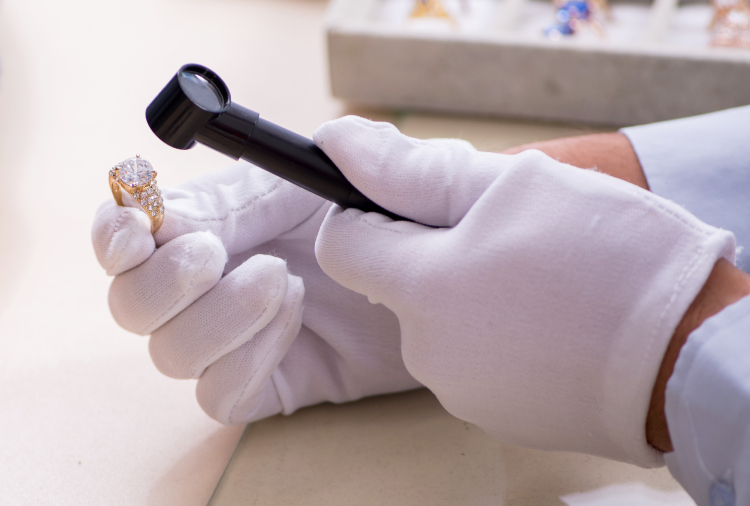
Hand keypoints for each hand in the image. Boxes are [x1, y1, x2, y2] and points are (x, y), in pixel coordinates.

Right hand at [92, 163, 419, 424]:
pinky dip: (247, 359)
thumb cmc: (382, 210)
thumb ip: (250, 183)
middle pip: (131, 305)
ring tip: (284, 280)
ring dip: (219, 316)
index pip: (126, 236)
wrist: (443, 268)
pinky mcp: (268, 382)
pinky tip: (297, 319)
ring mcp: (236, 339)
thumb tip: (172, 203)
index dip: (115, 234)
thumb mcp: (321, 179)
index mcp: (211, 225)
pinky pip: (219, 394)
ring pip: (169, 354)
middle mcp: (211, 286)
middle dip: (165, 281)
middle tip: (216, 255)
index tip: (137, 231)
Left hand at [313, 117, 734, 465]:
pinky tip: (548, 321)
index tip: (410, 204)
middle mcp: (427, 351)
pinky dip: (496, 336)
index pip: (341, 245)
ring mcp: (461, 390)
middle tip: (506, 235)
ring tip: (538, 279)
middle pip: (397, 285)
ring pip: (438, 322)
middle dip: (435, 252)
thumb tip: (338, 144)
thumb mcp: (514, 187)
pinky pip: (473, 360)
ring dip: (469, 293)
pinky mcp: (496, 416)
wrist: (690, 352)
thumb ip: (412, 171)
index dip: (365, 214)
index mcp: (422, 289)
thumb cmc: (611, 256)